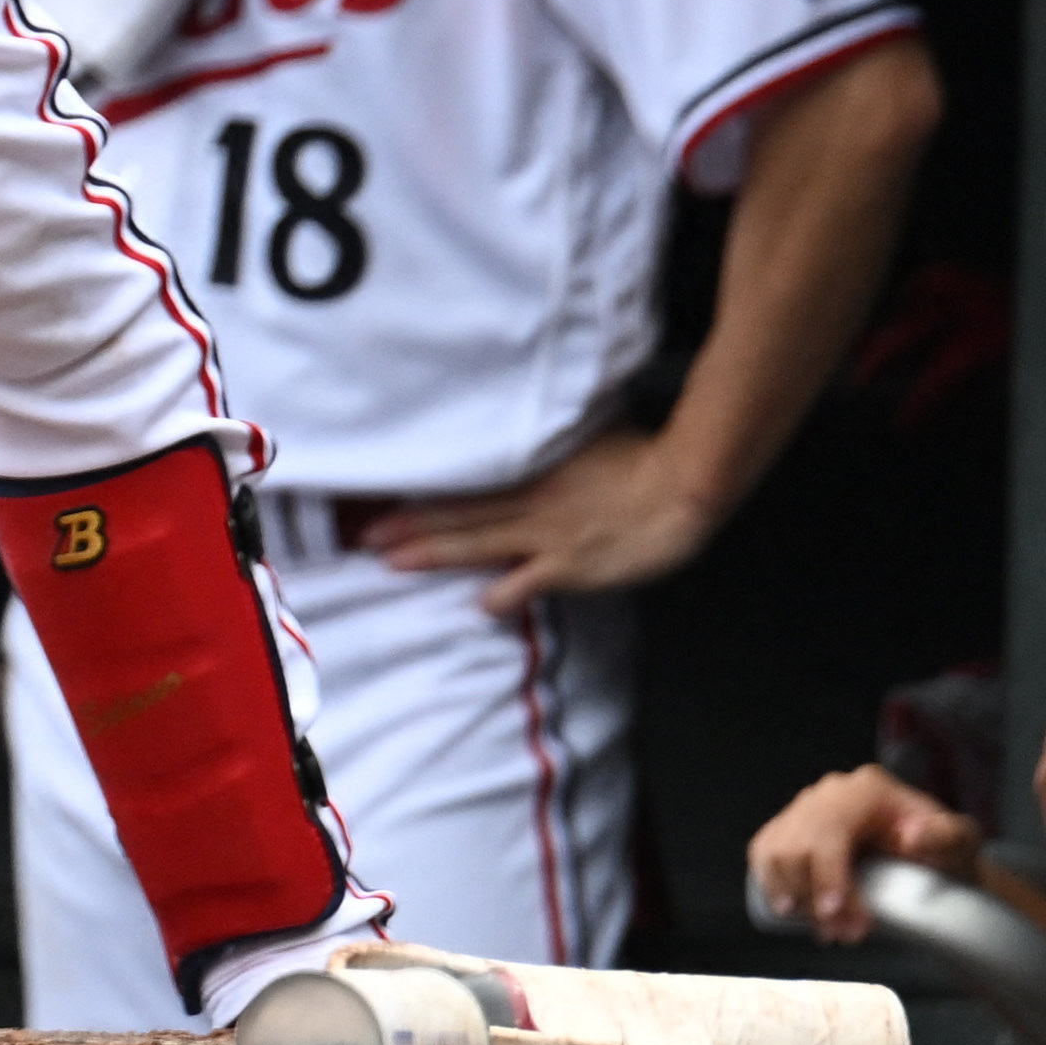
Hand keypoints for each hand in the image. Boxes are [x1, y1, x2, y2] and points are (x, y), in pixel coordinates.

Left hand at [354, 424, 725, 610]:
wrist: (680, 485)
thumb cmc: (636, 456)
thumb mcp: (577, 440)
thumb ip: (543, 447)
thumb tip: (519, 438)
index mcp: (527, 473)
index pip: (462, 487)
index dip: (419, 499)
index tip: (379, 504)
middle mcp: (529, 504)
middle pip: (458, 517)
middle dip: (409, 529)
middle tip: (365, 539)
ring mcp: (549, 536)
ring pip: (480, 544)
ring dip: (435, 554)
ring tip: (394, 562)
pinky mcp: (576, 565)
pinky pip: (533, 580)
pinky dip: (507, 594)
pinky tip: (482, 606)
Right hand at [744, 764, 978, 940]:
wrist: (933, 865)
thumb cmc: (946, 856)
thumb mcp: (961, 844)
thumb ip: (949, 837)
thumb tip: (912, 838)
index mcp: (866, 789)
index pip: (830, 829)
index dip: (828, 875)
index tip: (837, 918)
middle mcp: (828, 792)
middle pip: (798, 844)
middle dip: (815, 897)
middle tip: (844, 936)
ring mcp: (804, 808)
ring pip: (775, 852)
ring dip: (794, 898)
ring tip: (827, 931)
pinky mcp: (788, 828)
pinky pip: (763, 853)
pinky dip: (772, 885)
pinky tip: (794, 911)